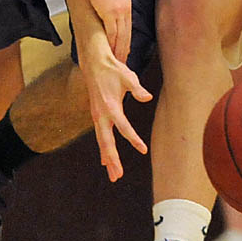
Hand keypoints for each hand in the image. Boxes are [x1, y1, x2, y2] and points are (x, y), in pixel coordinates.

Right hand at [79, 40, 151, 181]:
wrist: (94, 65)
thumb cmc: (113, 70)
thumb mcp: (127, 76)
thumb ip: (137, 88)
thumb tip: (147, 97)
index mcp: (111, 106)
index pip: (123, 127)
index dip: (133, 139)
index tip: (143, 150)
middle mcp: (101, 115)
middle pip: (106, 142)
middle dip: (112, 159)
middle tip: (118, 176)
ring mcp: (97, 117)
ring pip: (102, 142)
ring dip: (107, 159)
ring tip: (113, 175)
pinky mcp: (97, 117)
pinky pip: (100, 137)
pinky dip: (103, 150)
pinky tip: (106, 162)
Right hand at [84, 0, 131, 62]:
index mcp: (126, 4)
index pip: (127, 27)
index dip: (126, 40)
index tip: (125, 50)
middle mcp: (125, 10)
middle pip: (126, 34)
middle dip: (125, 49)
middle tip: (124, 62)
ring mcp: (118, 12)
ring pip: (121, 36)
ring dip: (120, 50)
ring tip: (118, 61)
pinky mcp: (110, 12)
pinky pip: (112, 32)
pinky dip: (112, 43)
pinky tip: (111, 52)